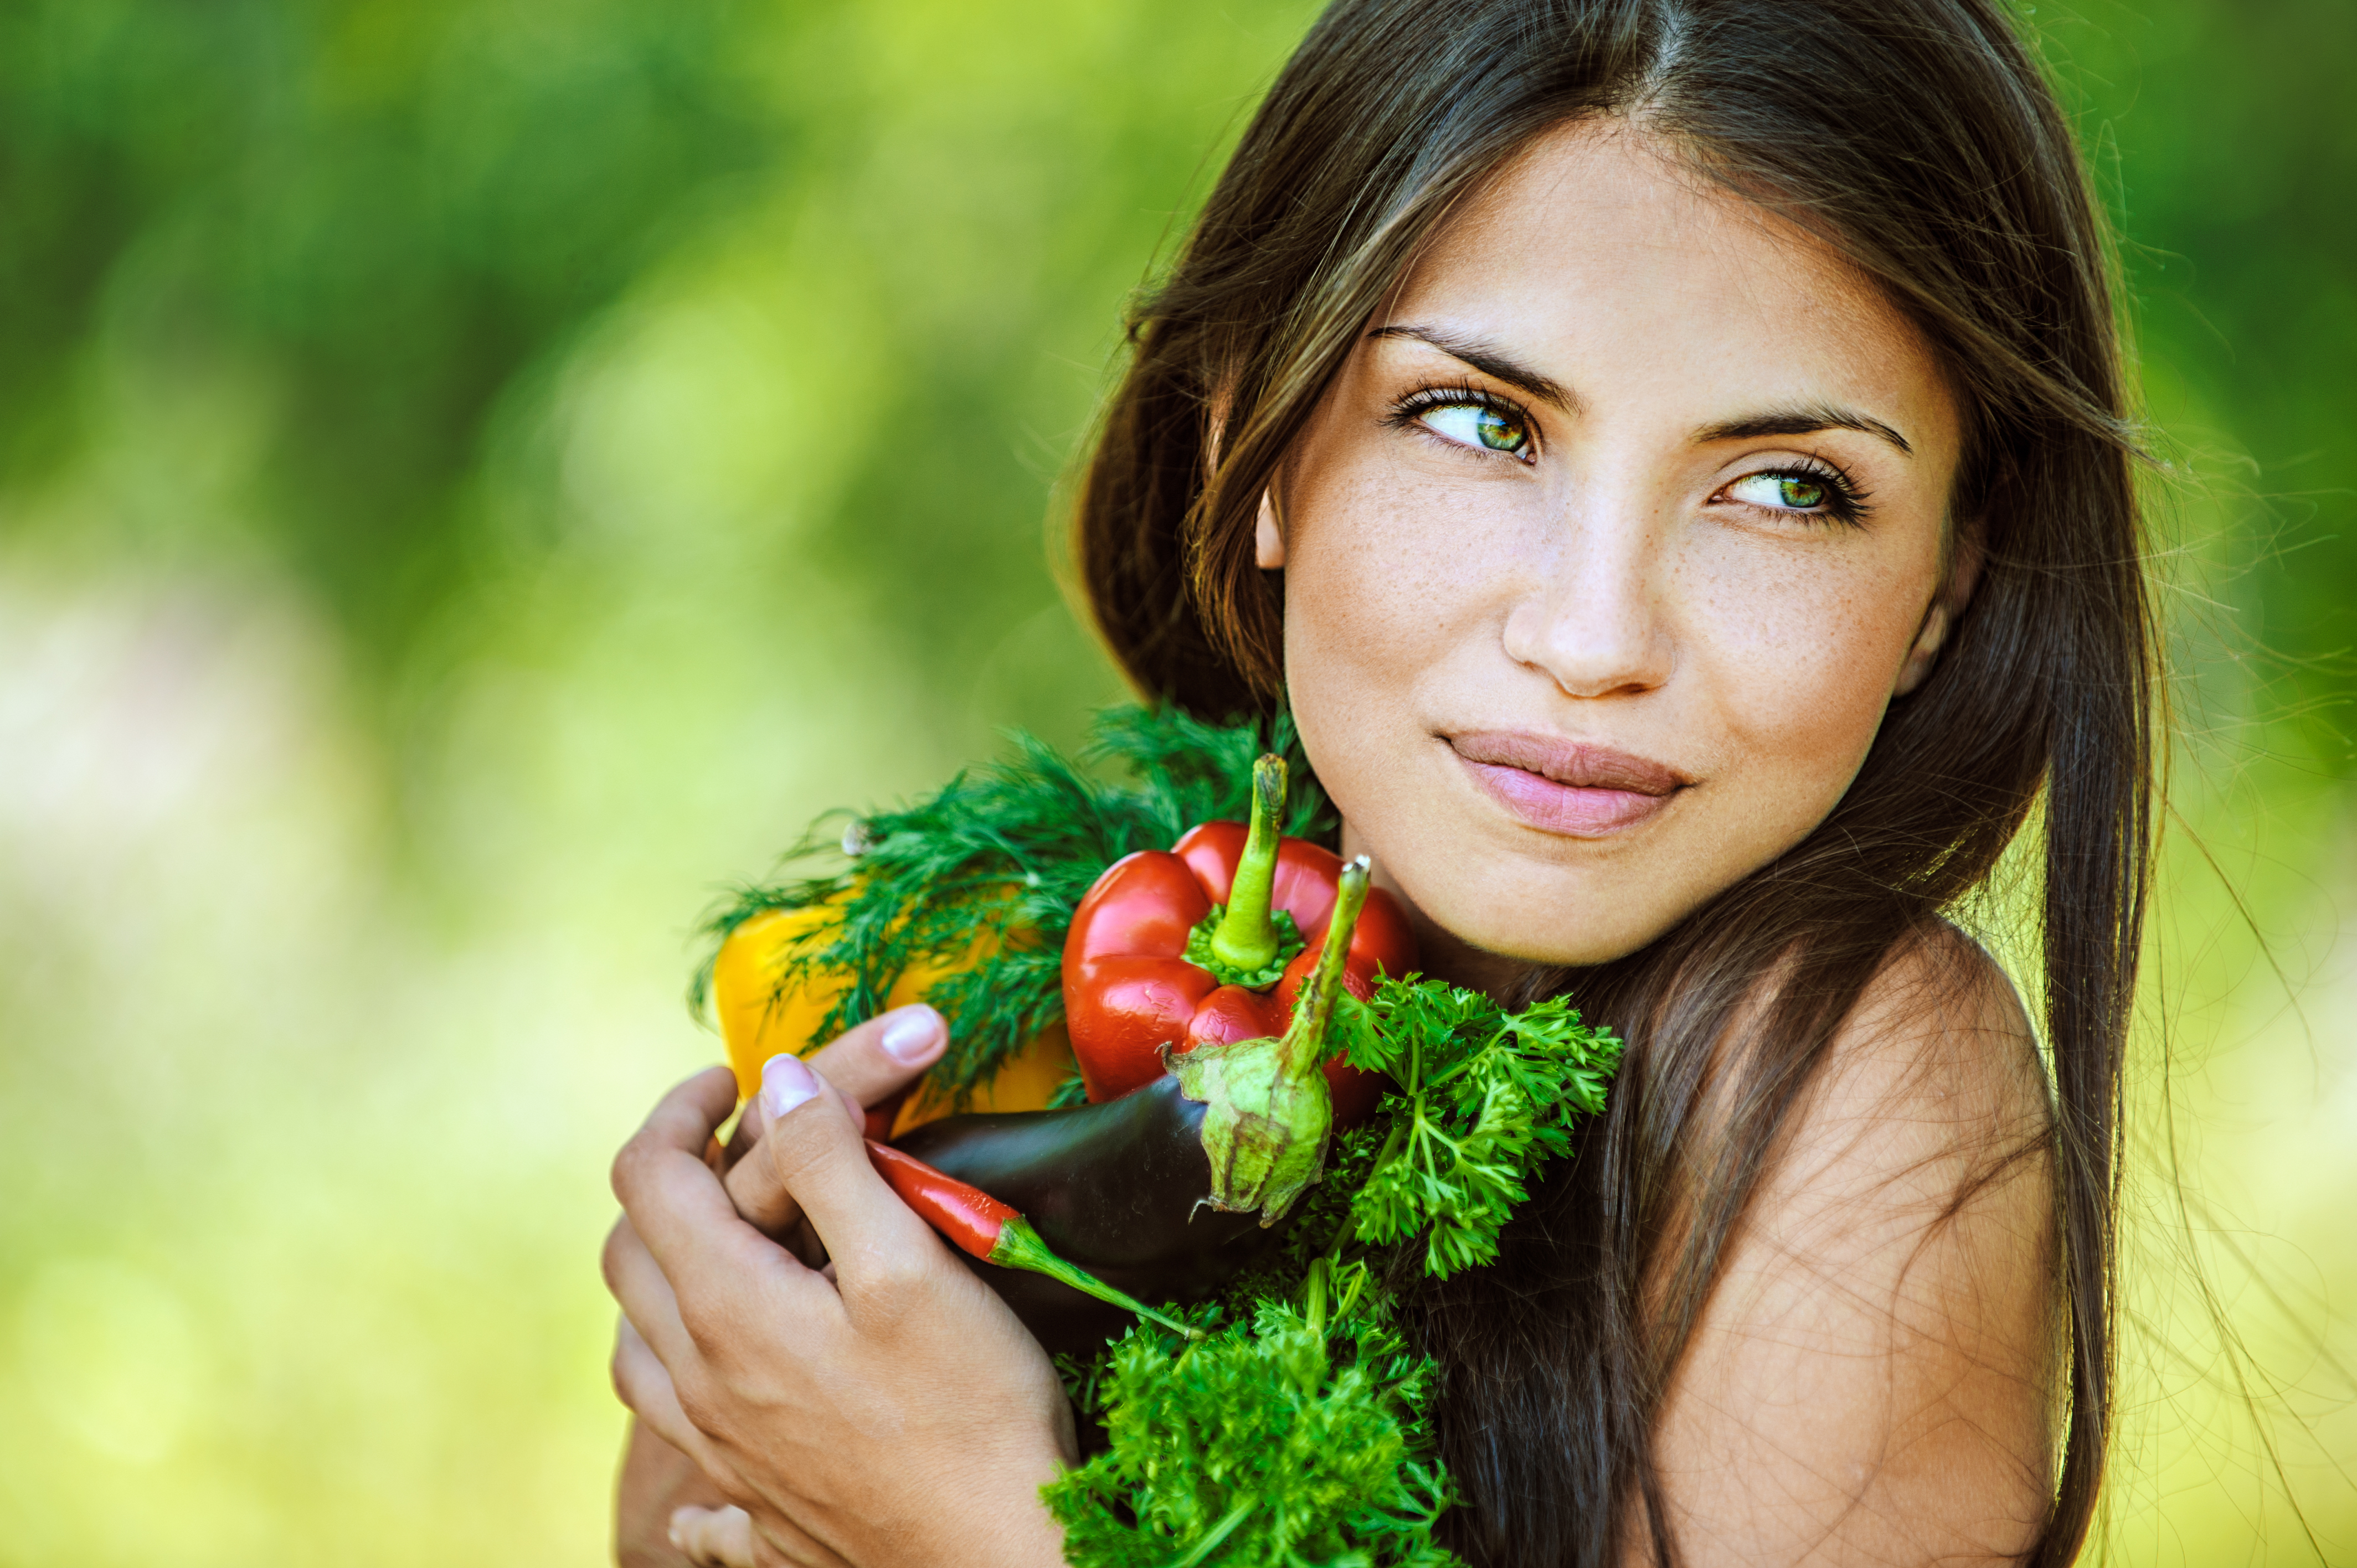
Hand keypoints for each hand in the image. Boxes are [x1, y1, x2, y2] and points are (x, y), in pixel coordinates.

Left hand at [605, 1011, 1074, 1567]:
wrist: (994, 1559)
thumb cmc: (968, 1409)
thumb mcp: (908, 1262)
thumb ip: (832, 1165)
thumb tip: (778, 1080)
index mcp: (728, 1308)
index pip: (648, 1178)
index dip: (679, 1109)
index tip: (733, 1079)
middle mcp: (701, 1381)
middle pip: (628, 1255)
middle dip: (665, 1179)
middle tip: (729, 1145)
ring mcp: (722, 1451)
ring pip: (637, 1350)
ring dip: (659, 1281)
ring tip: (717, 1250)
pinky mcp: (756, 1506)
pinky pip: (683, 1462)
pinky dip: (689, 1415)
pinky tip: (726, 1412)